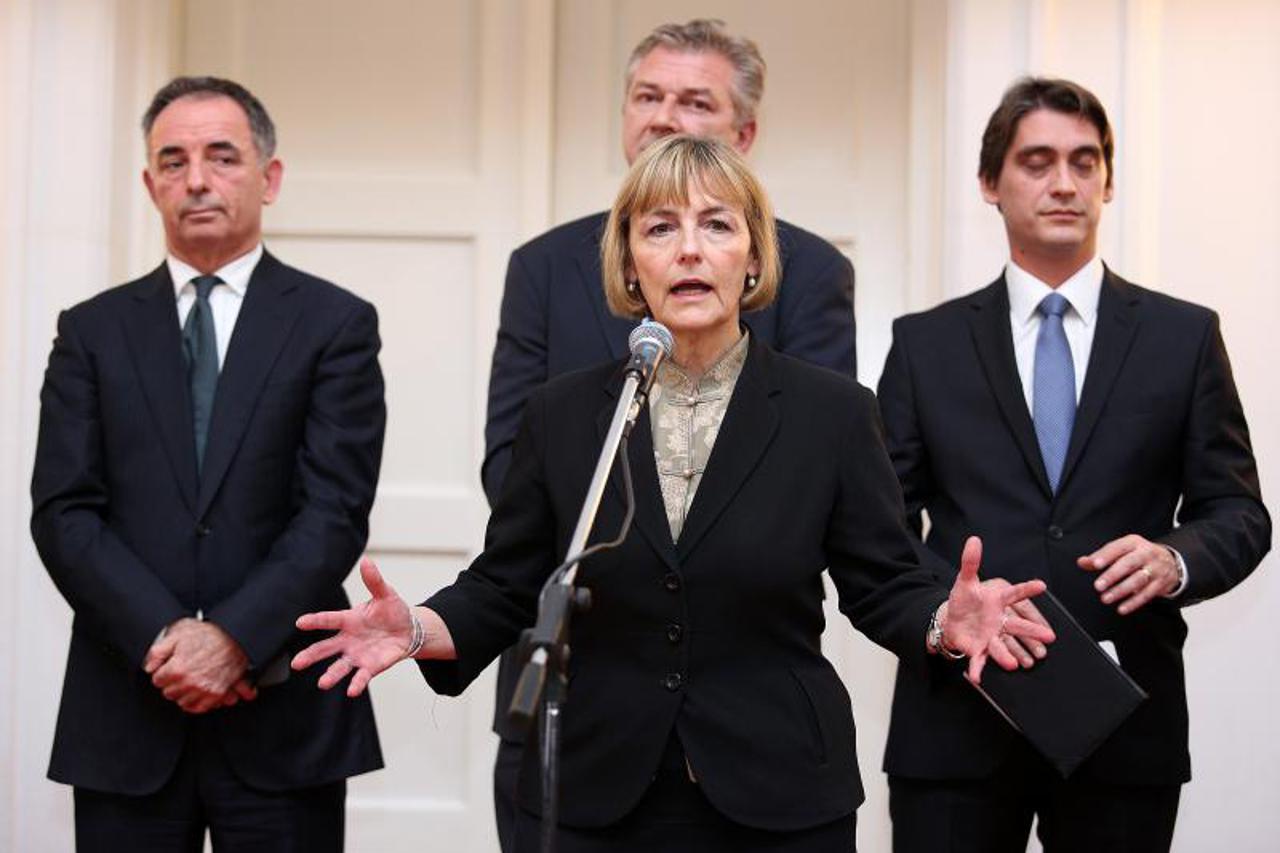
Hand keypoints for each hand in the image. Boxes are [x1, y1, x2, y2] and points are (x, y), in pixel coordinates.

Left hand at [145, 618, 252, 713]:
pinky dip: (196, 703)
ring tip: (190, 680)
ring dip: (184, 693)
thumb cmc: (209, 634)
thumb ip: (158, 651)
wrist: (235, 637)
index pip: (157, 681)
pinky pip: (199, 708)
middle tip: (181, 672)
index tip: (170, 666)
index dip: (162, 672)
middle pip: (169, 693)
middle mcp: (189, 683)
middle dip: (172, 683)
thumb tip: (148, 667)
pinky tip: (197, 692)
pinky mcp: (216, 694)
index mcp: (177, 669)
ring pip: (182, 702)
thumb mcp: (178, 633)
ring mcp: (204, 690)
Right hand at [292, 558, 422, 696]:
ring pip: (339, 666)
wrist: (408, 630)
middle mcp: (348, 640)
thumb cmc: (392, 611)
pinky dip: (357, 683)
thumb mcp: (385, 594)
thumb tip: (367, 561)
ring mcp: (357, 655)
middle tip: (296, 663)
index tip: (299, 622)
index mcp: (348, 620)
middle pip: (325, 648)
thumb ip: (374, 581)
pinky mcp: (370, 666)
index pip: (328, 620)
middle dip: (311, 655)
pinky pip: (361, 676)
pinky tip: (351, 690)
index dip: (315, 620)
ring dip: (331, 675)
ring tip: (322, 683)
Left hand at [942, 536, 1055, 683]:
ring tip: (1014, 663)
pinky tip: (977, 678)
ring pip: (1001, 646)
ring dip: (1007, 655)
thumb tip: (974, 539)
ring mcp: (990, 637)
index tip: (1041, 585)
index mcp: (997, 601)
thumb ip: (971, 562)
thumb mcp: (965, 580)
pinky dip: (978, 670)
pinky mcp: (978, 650)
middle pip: (1016, 626)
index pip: (1014, 594)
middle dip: (1032, 631)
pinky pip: (979, 661)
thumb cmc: (965, 600)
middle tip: (1050, 636)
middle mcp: (998, 621)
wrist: (953, 620)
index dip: (1027, 589)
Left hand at [1079, 534, 1179, 613]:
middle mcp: (1146, 554)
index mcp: (1133, 543)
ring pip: (1138, 580)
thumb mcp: (1121, 550)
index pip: (1118, 547)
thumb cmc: (1138, 555)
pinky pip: (1147, 594)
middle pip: (1129, 564)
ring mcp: (1155, 569)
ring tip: (1106, 598)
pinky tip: (1122, 608)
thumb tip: (1082, 562)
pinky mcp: (1161, 583)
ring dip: (1121, 591)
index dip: (1106, 555)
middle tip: (1098, 586)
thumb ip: (1100, 557)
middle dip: (1112, 575)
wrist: (1170, 561)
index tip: (1094, 564)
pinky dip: (1133, 602)